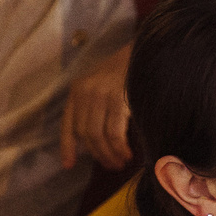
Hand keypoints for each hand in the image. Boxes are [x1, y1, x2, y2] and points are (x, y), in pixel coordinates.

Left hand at [61, 45, 133, 170]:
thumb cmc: (131, 70)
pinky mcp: (117, 99)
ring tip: (120, 163)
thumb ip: (98, 106)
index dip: (67, 146)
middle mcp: (85, 92)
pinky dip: (120, 148)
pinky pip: (114, 132)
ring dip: (109, 154)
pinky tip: (128, 154)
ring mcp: (100, 95)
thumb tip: (101, 139)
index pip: (68, 124)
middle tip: (111, 166)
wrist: (148, 49)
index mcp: (78, 89)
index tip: (68, 164)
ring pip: (98, 136)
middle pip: (85, 133)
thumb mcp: (107, 85)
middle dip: (98, 154)